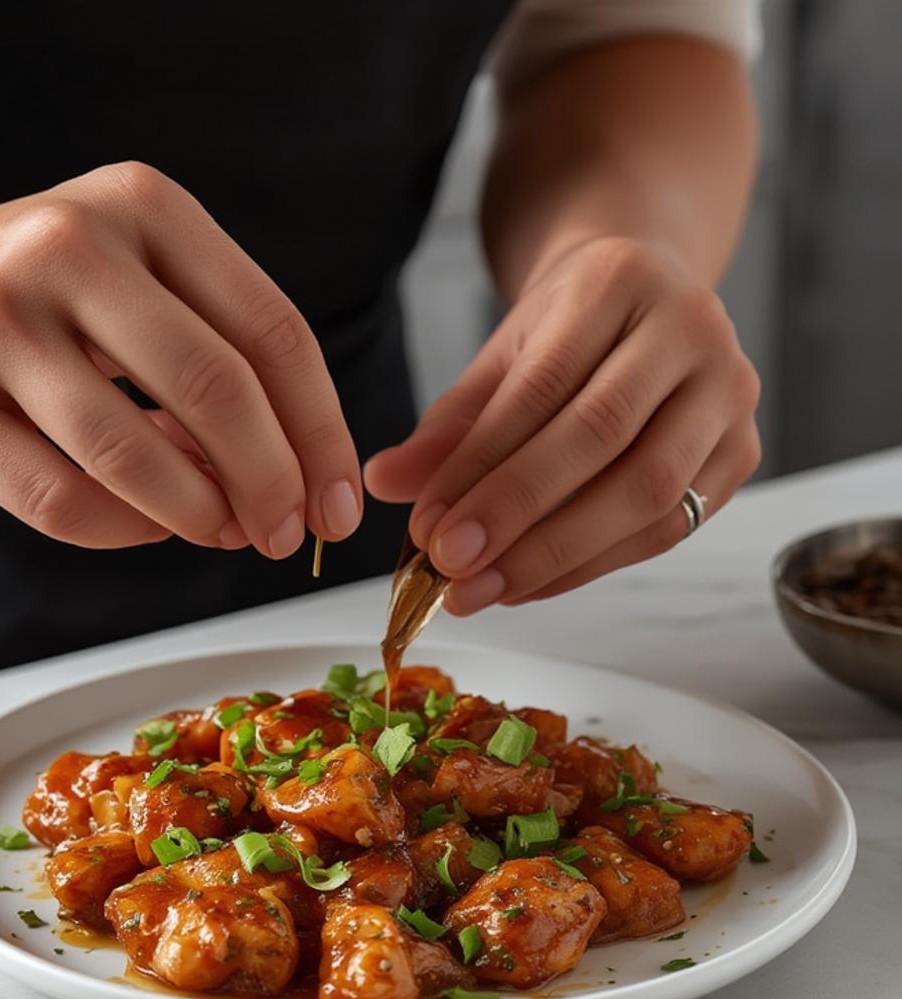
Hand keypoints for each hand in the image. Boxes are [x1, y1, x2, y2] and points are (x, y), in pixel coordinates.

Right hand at [0, 162, 360, 554]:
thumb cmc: (70, 296)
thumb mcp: (157, 280)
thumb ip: (233, 360)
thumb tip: (302, 486)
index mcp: (146, 208)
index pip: (272, 332)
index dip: (321, 433)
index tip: (339, 504)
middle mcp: (68, 249)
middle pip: (212, 388)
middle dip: (271, 482)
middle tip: (286, 534)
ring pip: (132, 455)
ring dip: (199, 516)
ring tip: (222, 531)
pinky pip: (62, 502)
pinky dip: (126, 532)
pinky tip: (150, 525)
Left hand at [365, 236, 759, 611]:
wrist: (645, 304)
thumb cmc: (569, 329)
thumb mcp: (503, 355)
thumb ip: (450, 422)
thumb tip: (385, 484)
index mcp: (621, 280)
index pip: (543, 387)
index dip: (482, 466)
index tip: (429, 527)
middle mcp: (692, 329)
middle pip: (602, 439)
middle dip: (518, 515)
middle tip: (452, 568)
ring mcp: (729, 393)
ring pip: (647, 494)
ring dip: (556, 555)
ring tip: (483, 588)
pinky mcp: (741, 454)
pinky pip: (667, 529)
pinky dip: (592, 565)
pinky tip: (530, 583)